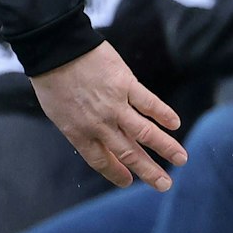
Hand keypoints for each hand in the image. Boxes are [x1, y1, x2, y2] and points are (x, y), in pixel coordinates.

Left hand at [29, 42, 186, 189]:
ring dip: (166, 147)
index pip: (101, 160)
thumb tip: (97, 139)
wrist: (54, 47)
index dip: (116, 173)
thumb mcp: (58, 112)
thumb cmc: (51, 78)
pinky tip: (175, 123)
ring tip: (182, 159)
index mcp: (79, 132)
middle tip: (165, 185)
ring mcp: (114, 104)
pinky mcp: (125, 83)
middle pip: (128, 153)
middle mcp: (99, 124)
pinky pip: (149, 102)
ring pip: (145, 132)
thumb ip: (78, 127)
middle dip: (149, 171)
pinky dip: (163, 114)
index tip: (128, 181)